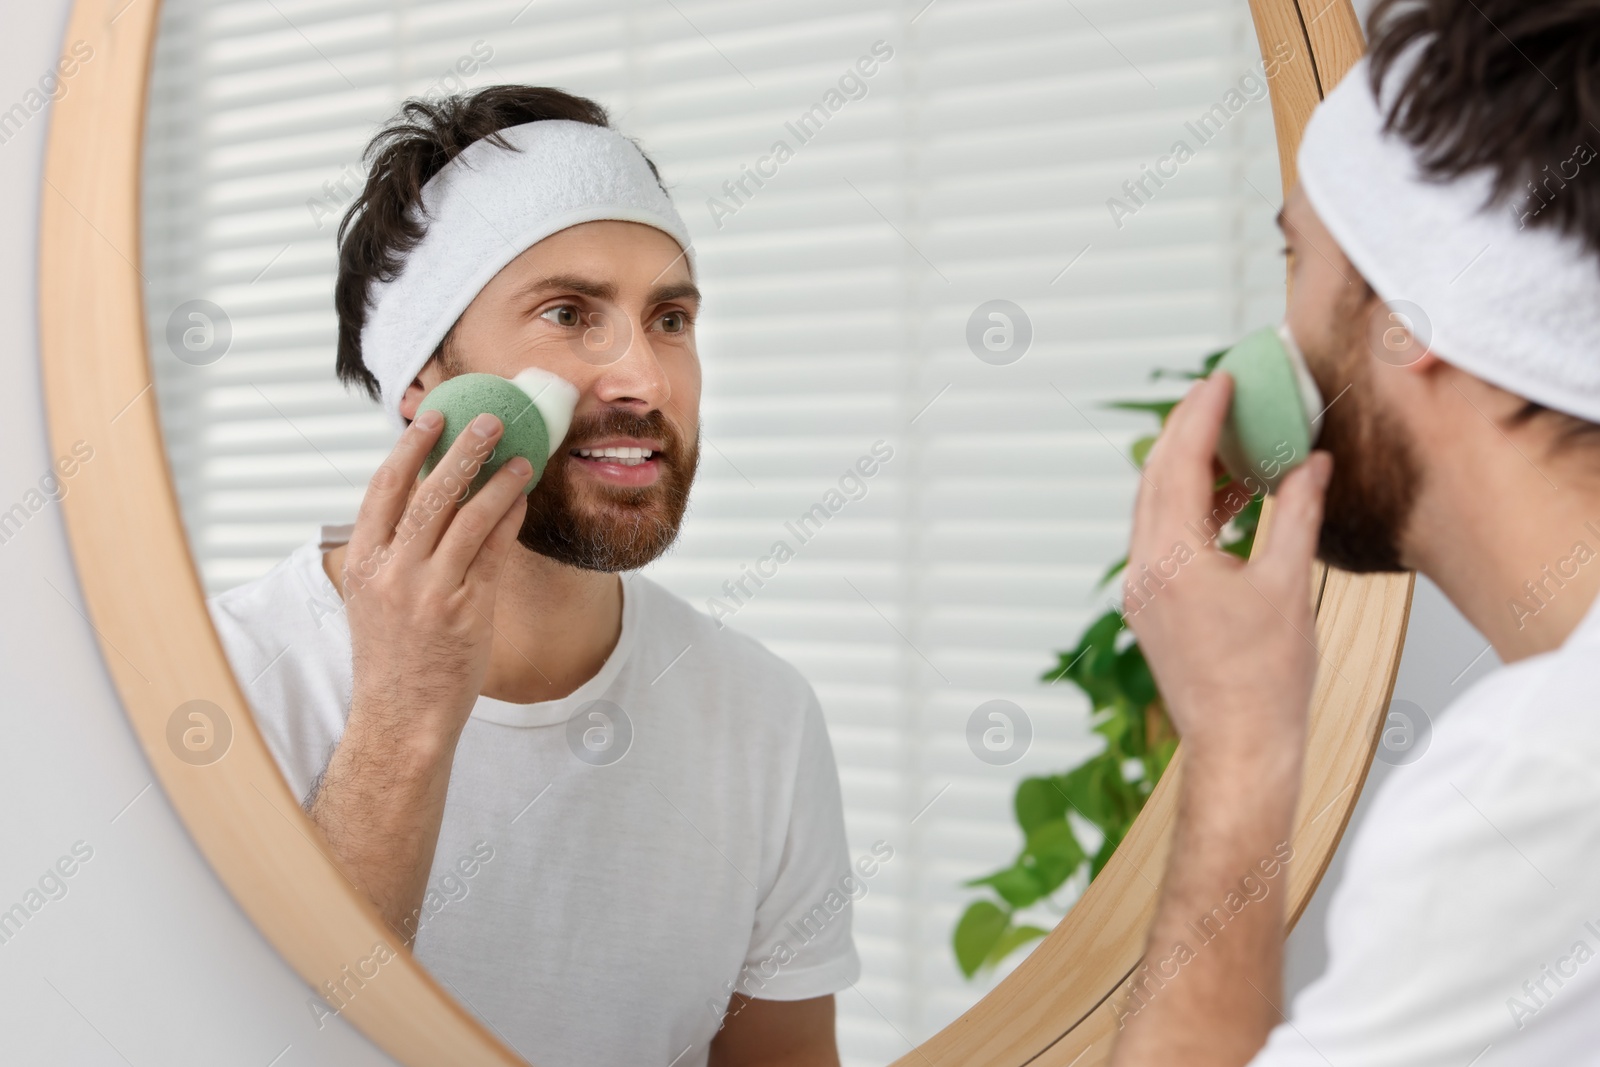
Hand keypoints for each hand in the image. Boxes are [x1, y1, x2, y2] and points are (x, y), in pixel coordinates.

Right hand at [339, 409, 532, 756]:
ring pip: (466, 517)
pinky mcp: (465, 609)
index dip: (408, 448)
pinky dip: (508, 519)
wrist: (401, 717)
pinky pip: (492, 551)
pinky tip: (522, 500)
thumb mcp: (373, 599)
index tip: (430, 418)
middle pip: (429, 492)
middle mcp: (393, 571)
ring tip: (520, 456)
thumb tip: (422, 502)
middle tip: (487, 419)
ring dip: (496, 480)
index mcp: (364, 563)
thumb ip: (392, 553)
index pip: (383, 489)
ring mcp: (428, 590)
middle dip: (462, 449)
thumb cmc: (392, 658)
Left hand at [1123, 372, 1331, 776]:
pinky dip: (1191, 511)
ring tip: (1234, 443)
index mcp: (1172, 559)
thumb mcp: (1289, 585)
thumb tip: (1311, 465)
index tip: (1221, 378)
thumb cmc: (1266, 681)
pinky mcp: (1151, 608)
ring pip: (1155, 509)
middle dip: (1187, 433)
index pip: (1177, 463)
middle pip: (1155, 479)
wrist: (1240, 748)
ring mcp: (1141, 591)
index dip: (1200, 414)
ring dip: (1190, 472)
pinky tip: (1229, 500)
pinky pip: (1161, 539)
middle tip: (1221, 396)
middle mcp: (1143, 571)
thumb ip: (1297, 514)